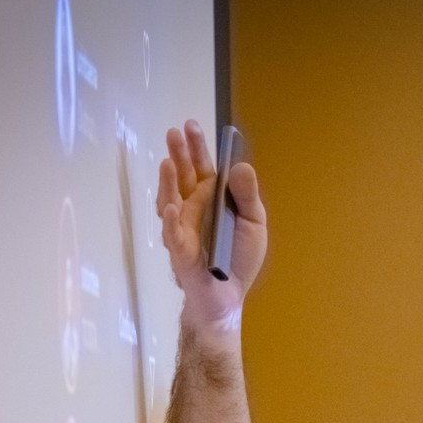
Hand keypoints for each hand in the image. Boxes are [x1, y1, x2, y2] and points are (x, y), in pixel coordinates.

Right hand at [156, 119, 267, 331]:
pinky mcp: (180, 251)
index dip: (196, 147)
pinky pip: (173, 235)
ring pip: (171, 200)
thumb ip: (247, 197)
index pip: (202, 166)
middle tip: (173, 133)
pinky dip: (170, 222)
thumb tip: (241, 166)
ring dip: (168, 182)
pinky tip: (170, 208)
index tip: (191, 125)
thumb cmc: (239, 258)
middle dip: (178, 155)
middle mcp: (193, 208)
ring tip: (168, 163)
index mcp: (211, 198)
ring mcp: (182, 227)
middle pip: (182, 177)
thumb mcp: (253, 223)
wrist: (228, 296)